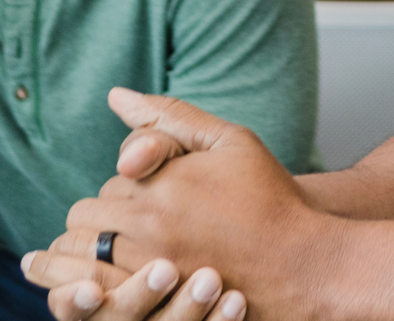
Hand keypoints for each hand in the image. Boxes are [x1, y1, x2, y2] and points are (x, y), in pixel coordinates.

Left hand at [28, 90, 334, 316]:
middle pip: (89, 223)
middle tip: (139, 226)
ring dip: (99, 257)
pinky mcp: (159, 306)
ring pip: (89, 263)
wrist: (304, 261)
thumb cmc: (270, 197)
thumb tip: (115, 95)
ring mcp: (151, 274)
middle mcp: (147, 230)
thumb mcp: (229, 141)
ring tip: (131, 254)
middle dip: (106, 222)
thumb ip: (168, 116)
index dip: (130, 188)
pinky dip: (108, 289)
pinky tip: (130, 283)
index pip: (109, 184)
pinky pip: (107, 298)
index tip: (156, 193)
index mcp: (159, 186)